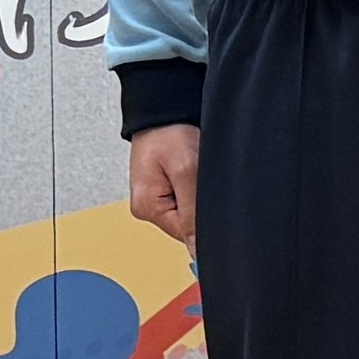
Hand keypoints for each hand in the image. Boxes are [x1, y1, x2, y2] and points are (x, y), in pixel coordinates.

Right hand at [125, 124, 200, 247]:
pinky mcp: (168, 187)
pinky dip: (197, 185)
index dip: (204, 221)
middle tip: (201, 177)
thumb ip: (193, 213)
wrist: (164, 106)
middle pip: (189, 224)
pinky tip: (195, 170)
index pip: (186, 234)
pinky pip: (189, 197)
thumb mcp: (186, 169)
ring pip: (192, 211)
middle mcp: (150, 207)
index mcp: (147, 208)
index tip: (212, 201)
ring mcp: (158, 198)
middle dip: (202, 205)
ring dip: (200, 194)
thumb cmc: (168, 130)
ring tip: (195, 168)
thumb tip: (197, 251)